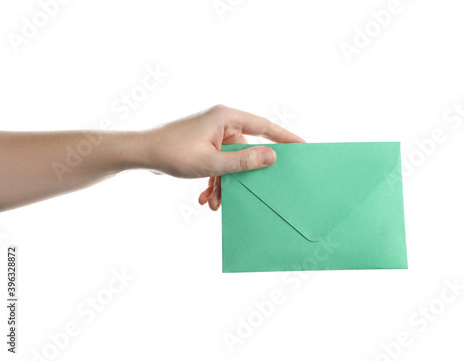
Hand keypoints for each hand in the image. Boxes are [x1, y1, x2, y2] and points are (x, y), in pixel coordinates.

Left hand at [138, 105, 304, 210]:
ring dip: (225, 183)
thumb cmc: (172, 152)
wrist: (141, 154)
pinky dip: (214, 180)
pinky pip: (218, 163)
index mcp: (226, 118)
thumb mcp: (212, 162)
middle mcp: (221, 123)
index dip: (285, 137)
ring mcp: (212, 134)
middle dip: (243, 175)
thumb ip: (244, 161)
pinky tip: (205, 197)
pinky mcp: (204, 145)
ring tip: (215, 202)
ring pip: (231, 161)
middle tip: (250, 191)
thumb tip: (272, 157)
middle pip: (247, 149)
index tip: (303, 146)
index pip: (265, 126)